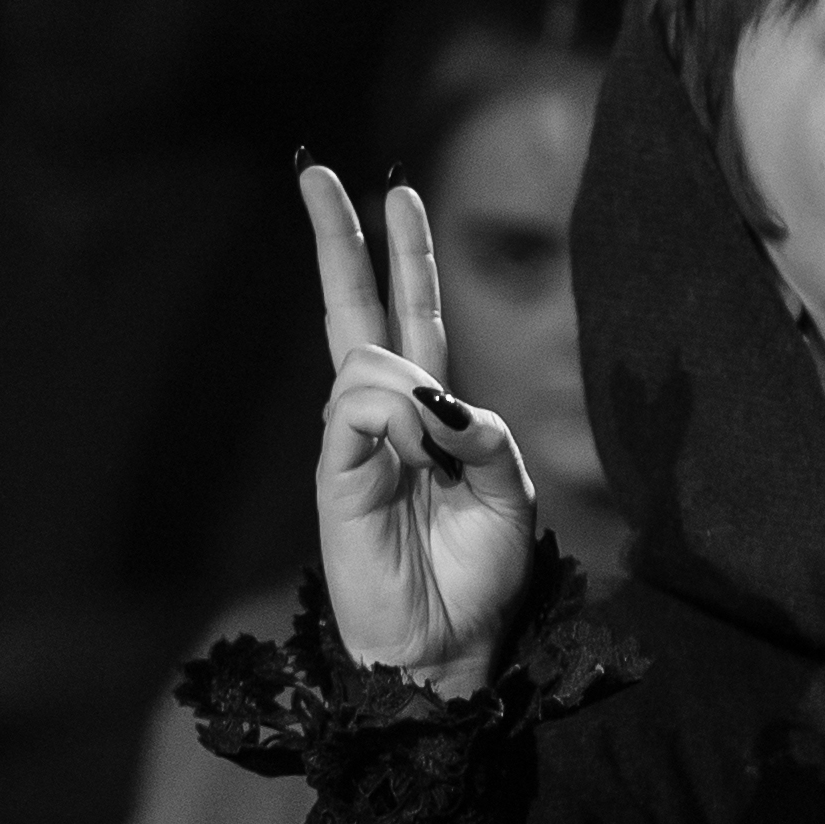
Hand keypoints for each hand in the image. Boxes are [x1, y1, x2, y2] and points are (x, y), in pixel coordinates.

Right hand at [301, 163, 545, 698]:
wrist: (448, 651)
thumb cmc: (480, 579)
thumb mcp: (509, 493)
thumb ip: (482, 433)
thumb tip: (429, 396)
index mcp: (429, 415)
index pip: (410, 316)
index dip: (404, 255)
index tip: (396, 191)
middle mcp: (384, 419)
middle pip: (354, 308)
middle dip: (339, 238)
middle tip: (315, 172)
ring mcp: (352, 443)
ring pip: (369, 358)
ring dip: (415, 388)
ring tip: (438, 457)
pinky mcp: (332, 474)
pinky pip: (357, 406)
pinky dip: (396, 415)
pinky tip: (413, 450)